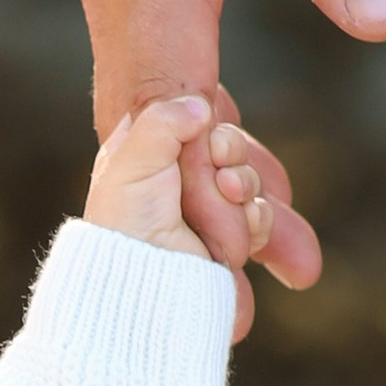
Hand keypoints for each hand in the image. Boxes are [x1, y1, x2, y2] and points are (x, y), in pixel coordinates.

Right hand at [67, 0, 385, 329]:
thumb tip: (382, 20)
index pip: (163, 99)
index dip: (195, 181)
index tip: (236, 247)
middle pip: (145, 145)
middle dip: (193, 230)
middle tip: (238, 321)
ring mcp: (123, 2)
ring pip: (153, 132)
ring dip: (205, 203)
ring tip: (271, 277)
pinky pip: (165, 96)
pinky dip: (206, 152)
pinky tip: (258, 194)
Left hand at [84, 93, 289, 280]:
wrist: (144, 278)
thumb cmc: (127, 221)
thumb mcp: (133, 157)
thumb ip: (164, 117)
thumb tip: (200, 106)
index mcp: (147, 157)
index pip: (190, 122)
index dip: (203, 122)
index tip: (202, 126)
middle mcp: (177, 183)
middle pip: (225, 146)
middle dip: (230, 150)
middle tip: (218, 163)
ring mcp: (204, 213)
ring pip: (246, 178)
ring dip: (243, 181)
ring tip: (228, 192)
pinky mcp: (227, 240)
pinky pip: (259, 215)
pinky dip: (255, 214)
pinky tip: (242, 218)